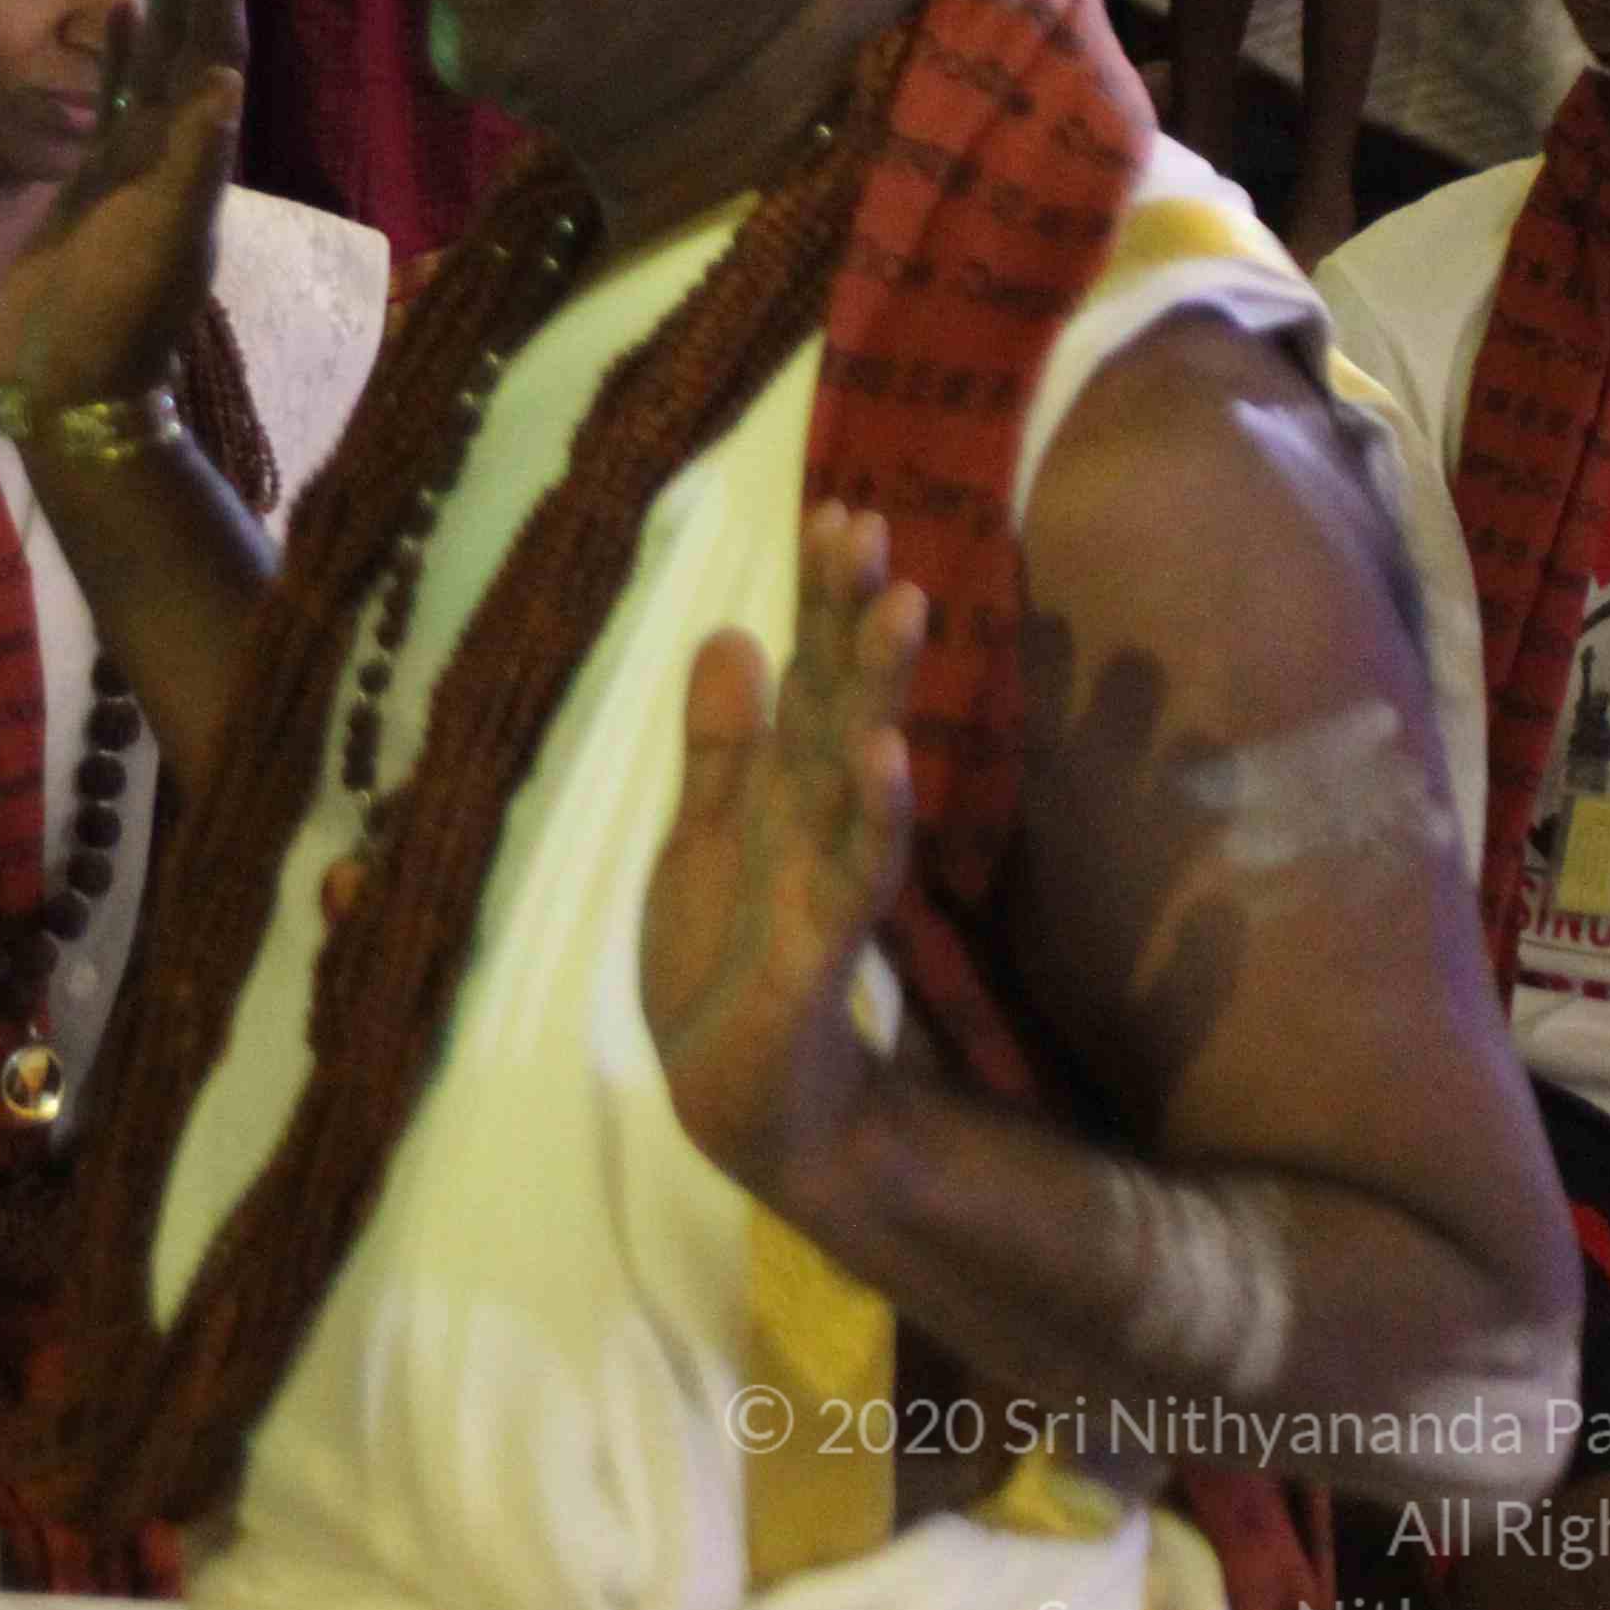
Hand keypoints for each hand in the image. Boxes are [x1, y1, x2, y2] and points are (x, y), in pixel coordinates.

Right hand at [0, 0, 244, 437]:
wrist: (78, 390)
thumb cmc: (118, 325)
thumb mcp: (161, 248)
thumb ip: (191, 168)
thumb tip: (227, 84)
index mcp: (198, 153)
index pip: (215, 43)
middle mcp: (176, 146)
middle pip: (194, 33)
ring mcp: (137, 161)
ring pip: (159, 56)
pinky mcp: (97, 180)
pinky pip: (118, 98)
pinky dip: (124, 51)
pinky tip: (122, 12)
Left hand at [646, 505, 928, 1219]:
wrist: (738, 1100)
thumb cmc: (725, 965)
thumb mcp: (704, 836)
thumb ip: (721, 743)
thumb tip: (730, 632)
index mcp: (786, 790)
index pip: (812, 677)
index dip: (823, 601)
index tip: (843, 509)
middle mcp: (817, 821)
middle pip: (842, 703)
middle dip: (856, 618)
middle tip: (875, 526)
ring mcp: (825, 882)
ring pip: (857, 770)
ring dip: (880, 690)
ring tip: (904, 606)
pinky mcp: (819, 951)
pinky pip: (851, 873)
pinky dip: (870, 814)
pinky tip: (884, 755)